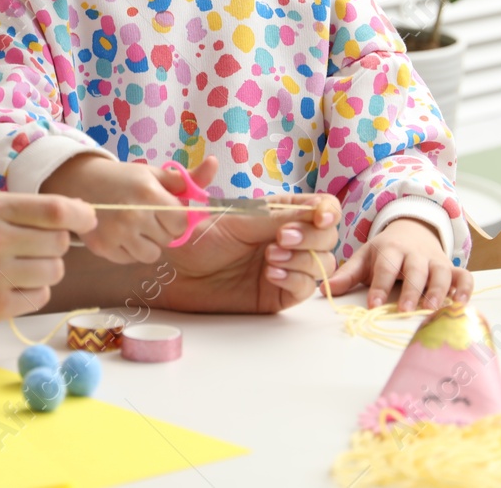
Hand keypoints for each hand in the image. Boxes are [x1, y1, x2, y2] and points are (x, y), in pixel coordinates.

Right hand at [0, 193, 95, 329]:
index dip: (80, 214)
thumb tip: (73, 216)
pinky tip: (6, 287)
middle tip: (30, 247)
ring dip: (44, 270)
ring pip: (54, 271)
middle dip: (55, 244)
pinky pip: (39, 297)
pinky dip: (31, 292)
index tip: (87, 219)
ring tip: (14, 268)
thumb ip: (17, 210)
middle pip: (60, 242)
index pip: (55, 209)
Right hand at [42, 155, 216, 263]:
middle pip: (168, 239)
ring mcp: (116, 234)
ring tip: (135, 225)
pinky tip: (120, 232)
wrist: (80, 182)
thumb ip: (187, 178)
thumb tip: (215, 165)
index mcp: (149, 195)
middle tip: (146, 214)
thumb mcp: (154, 174)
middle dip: (162, 229)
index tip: (165, 209)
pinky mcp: (103, 248)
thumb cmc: (124, 178)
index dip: (176, 218)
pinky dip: (129, 250)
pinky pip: (130, 260)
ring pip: (151, 255)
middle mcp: (133, 216)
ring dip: (148, 243)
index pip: (181, 223)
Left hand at [145, 193, 342, 313]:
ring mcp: (287, 267)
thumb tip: (315, 207)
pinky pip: (305, 289)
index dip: (327, 210)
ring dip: (303, 259)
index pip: (321, 207)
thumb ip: (276, 214)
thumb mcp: (238, 219)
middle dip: (311, 237)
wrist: (172, 269)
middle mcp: (288, 238)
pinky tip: (271, 274)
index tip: (320, 216)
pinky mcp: (279, 294)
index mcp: (279, 212)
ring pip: (323, 264)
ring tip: (270, 258)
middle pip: (328, 237)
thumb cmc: (197, 236)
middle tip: (281, 238)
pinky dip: (295, 279)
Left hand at [325, 216, 473, 310]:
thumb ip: (347, 274)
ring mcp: (435, 260)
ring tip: (432, 308)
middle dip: (411, 290)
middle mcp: (415, 254)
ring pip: (441, 272)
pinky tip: (461, 303)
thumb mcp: (365, 257)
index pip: (384, 267)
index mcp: (390, 249)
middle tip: (404, 310)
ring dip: (439, 290)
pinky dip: (466, 288)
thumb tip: (323, 289)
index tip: (373, 305)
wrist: (412, 229)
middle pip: (415, 270)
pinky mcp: (451, 267)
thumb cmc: (385, 251)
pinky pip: (464, 276)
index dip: (379, 285)